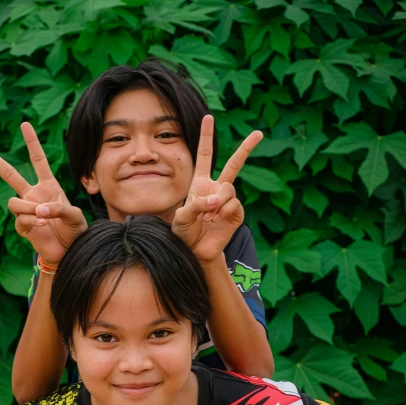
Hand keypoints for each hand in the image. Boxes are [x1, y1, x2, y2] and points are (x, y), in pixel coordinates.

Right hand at [0, 123, 86, 265]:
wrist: (71, 251)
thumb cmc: (76, 230)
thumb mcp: (74, 215)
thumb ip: (58, 208)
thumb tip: (38, 209)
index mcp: (48, 185)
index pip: (37, 160)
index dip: (32, 143)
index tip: (24, 124)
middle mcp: (33, 194)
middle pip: (9, 174)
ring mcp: (26, 210)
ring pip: (13, 201)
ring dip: (27, 207)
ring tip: (42, 216)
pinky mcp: (23, 227)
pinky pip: (19, 219)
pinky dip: (31, 220)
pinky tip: (43, 224)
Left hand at [172, 116, 262, 263]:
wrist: (196, 251)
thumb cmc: (185, 233)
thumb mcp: (181, 217)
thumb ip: (196, 204)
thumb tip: (217, 199)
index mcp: (201, 183)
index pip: (205, 156)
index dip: (206, 137)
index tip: (209, 117)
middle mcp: (217, 188)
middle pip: (234, 164)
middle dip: (246, 148)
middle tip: (259, 133)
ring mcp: (228, 200)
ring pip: (229, 188)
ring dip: (217, 201)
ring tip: (208, 216)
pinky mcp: (236, 213)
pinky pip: (234, 204)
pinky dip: (224, 211)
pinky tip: (216, 221)